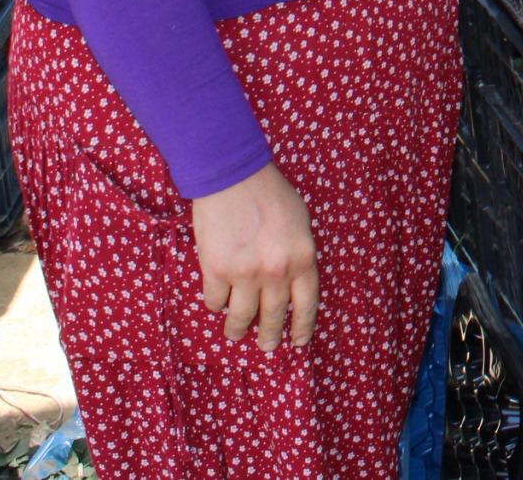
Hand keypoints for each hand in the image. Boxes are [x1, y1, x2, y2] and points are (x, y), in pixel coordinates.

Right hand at [192, 163, 319, 350]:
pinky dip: (216, 306)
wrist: (234, 175)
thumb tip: (291, 282)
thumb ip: (298, 253)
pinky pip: (216, 301)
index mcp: (303, 258)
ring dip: (237, 329)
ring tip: (235, 335)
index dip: (302, 327)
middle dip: (269, 336)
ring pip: (241, 316)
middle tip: (267, 347)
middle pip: (274, 316)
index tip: (298, 342)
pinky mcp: (216, 270)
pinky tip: (217, 306)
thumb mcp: (300, 222)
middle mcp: (277, 272)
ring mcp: (246, 274)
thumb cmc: (270, 193)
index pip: (306, 304)